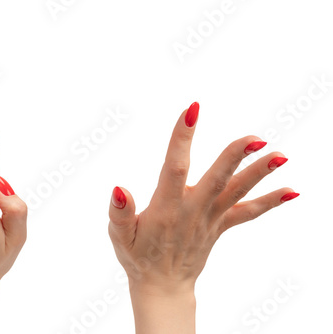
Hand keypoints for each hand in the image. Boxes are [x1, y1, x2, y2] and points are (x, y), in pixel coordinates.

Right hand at [108, 102, 298, 332]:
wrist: (163, 286)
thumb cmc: (138, 258)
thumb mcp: (119, 237)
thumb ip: (119, 213)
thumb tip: (119, 188)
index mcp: (166, 209)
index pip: (174, 168)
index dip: (182, 139)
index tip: (191, 112)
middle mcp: (192, 211)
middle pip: (217, 179)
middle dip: (235, 156)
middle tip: (256, 138)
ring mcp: (209, 219)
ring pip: (237, 192)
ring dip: (259, 173)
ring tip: (280, 155)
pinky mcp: (220, 226)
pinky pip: (247, 213)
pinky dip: (269, 202)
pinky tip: (291, 191)